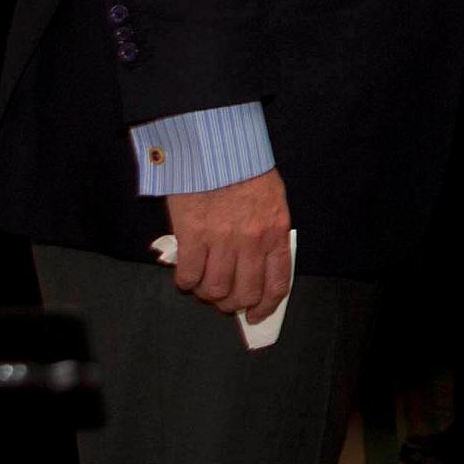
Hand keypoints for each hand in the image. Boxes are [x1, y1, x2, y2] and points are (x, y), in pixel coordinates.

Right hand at [166, 169, 291, 321]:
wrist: (215, 147)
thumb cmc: (245, 172)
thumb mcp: (272, 201)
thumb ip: (269, 234)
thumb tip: (260, 267)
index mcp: (275, 233)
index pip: (277, 284)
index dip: (265, 307)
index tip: (255, 315)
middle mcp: (252, 242)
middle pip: (243, 293)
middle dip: (233, 304)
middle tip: (223, 300)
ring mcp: (222, 239)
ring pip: (215, 289)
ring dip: (207, 294)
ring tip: (203, 285)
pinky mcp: (192, 234)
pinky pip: (188, 275)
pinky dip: (186, 281)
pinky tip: (186, 274)